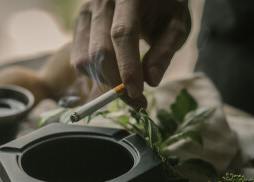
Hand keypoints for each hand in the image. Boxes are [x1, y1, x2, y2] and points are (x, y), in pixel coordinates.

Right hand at [71, 0, 190, 109]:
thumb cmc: (163, 10)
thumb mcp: (176, 26)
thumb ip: (164, 52)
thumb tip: (151, 81)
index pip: (123, 34)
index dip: (127, 67)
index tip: (136, 93)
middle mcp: (101, 1)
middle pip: (100, 51)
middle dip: (116, 82)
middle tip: (136, 100)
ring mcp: (85, 13)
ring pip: (86, 59)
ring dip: (105, 81)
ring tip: (125, 83)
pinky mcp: (78, 26)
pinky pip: (79, 60)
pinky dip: (95, 75)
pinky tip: (112, 72)